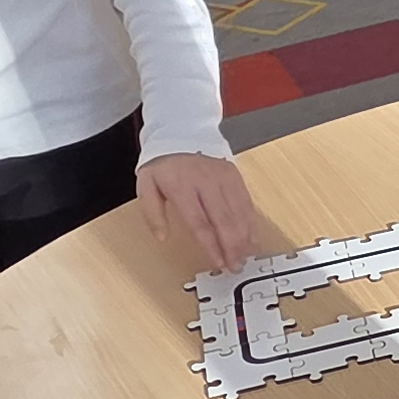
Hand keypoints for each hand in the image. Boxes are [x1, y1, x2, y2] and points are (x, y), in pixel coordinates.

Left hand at [137, 152, 272, 277]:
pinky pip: (246, 203)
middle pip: (224, 220)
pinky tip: (251, 238)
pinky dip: (250, 223)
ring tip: (244, 257)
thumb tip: (162, 237)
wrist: (182, 132)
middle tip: (235, 266)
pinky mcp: (235, 176)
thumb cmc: (164, 164)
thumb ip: (152, 213)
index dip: (211, 245)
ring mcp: (224, 178)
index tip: (218, 262)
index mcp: (182, 187)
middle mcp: (206, 182)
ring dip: (243, 238)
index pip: (200, 223)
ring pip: (239, 213)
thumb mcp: (146, 185)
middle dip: (232, 247)